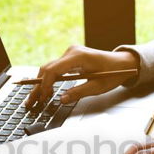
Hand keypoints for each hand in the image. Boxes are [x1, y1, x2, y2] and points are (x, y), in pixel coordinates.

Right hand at [25, 45, 139, 107]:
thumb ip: (78, 92)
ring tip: (35, 99)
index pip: (53, 70)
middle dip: (38, 86)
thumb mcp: (97, 86)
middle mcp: (71, 52)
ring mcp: (70, 54)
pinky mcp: (71, 58)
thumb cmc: (113, 73)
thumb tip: (61, 99)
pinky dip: (49, 80)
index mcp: (78, 57)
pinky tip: (45, 91)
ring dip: (41, 84)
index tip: (42, 98)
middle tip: (30, 102)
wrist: (122, 63)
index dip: (45, 85)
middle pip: (47, 69)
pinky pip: (55, 68)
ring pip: (49, 69)